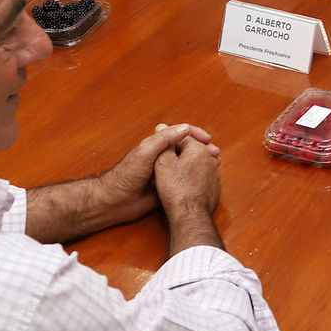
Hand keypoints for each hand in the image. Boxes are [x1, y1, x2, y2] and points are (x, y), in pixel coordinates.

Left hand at [93, 123, 215, 225]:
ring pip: (187, 164)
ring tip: (215, 166)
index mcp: (157, 145)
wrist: (115, 202)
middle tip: (215, 155)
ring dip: (201, 162)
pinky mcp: (166, 188)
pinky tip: (205, 180)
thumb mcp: (145, 153)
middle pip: (186, 148)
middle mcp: (162, 157)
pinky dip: (196, 178)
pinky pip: (184, 179)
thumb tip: (184, 128)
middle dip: (202, 149)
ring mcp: (165, 173)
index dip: (195, 134)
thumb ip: (163, 140)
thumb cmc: (126, 175)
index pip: (180, 133)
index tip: (208, 140)